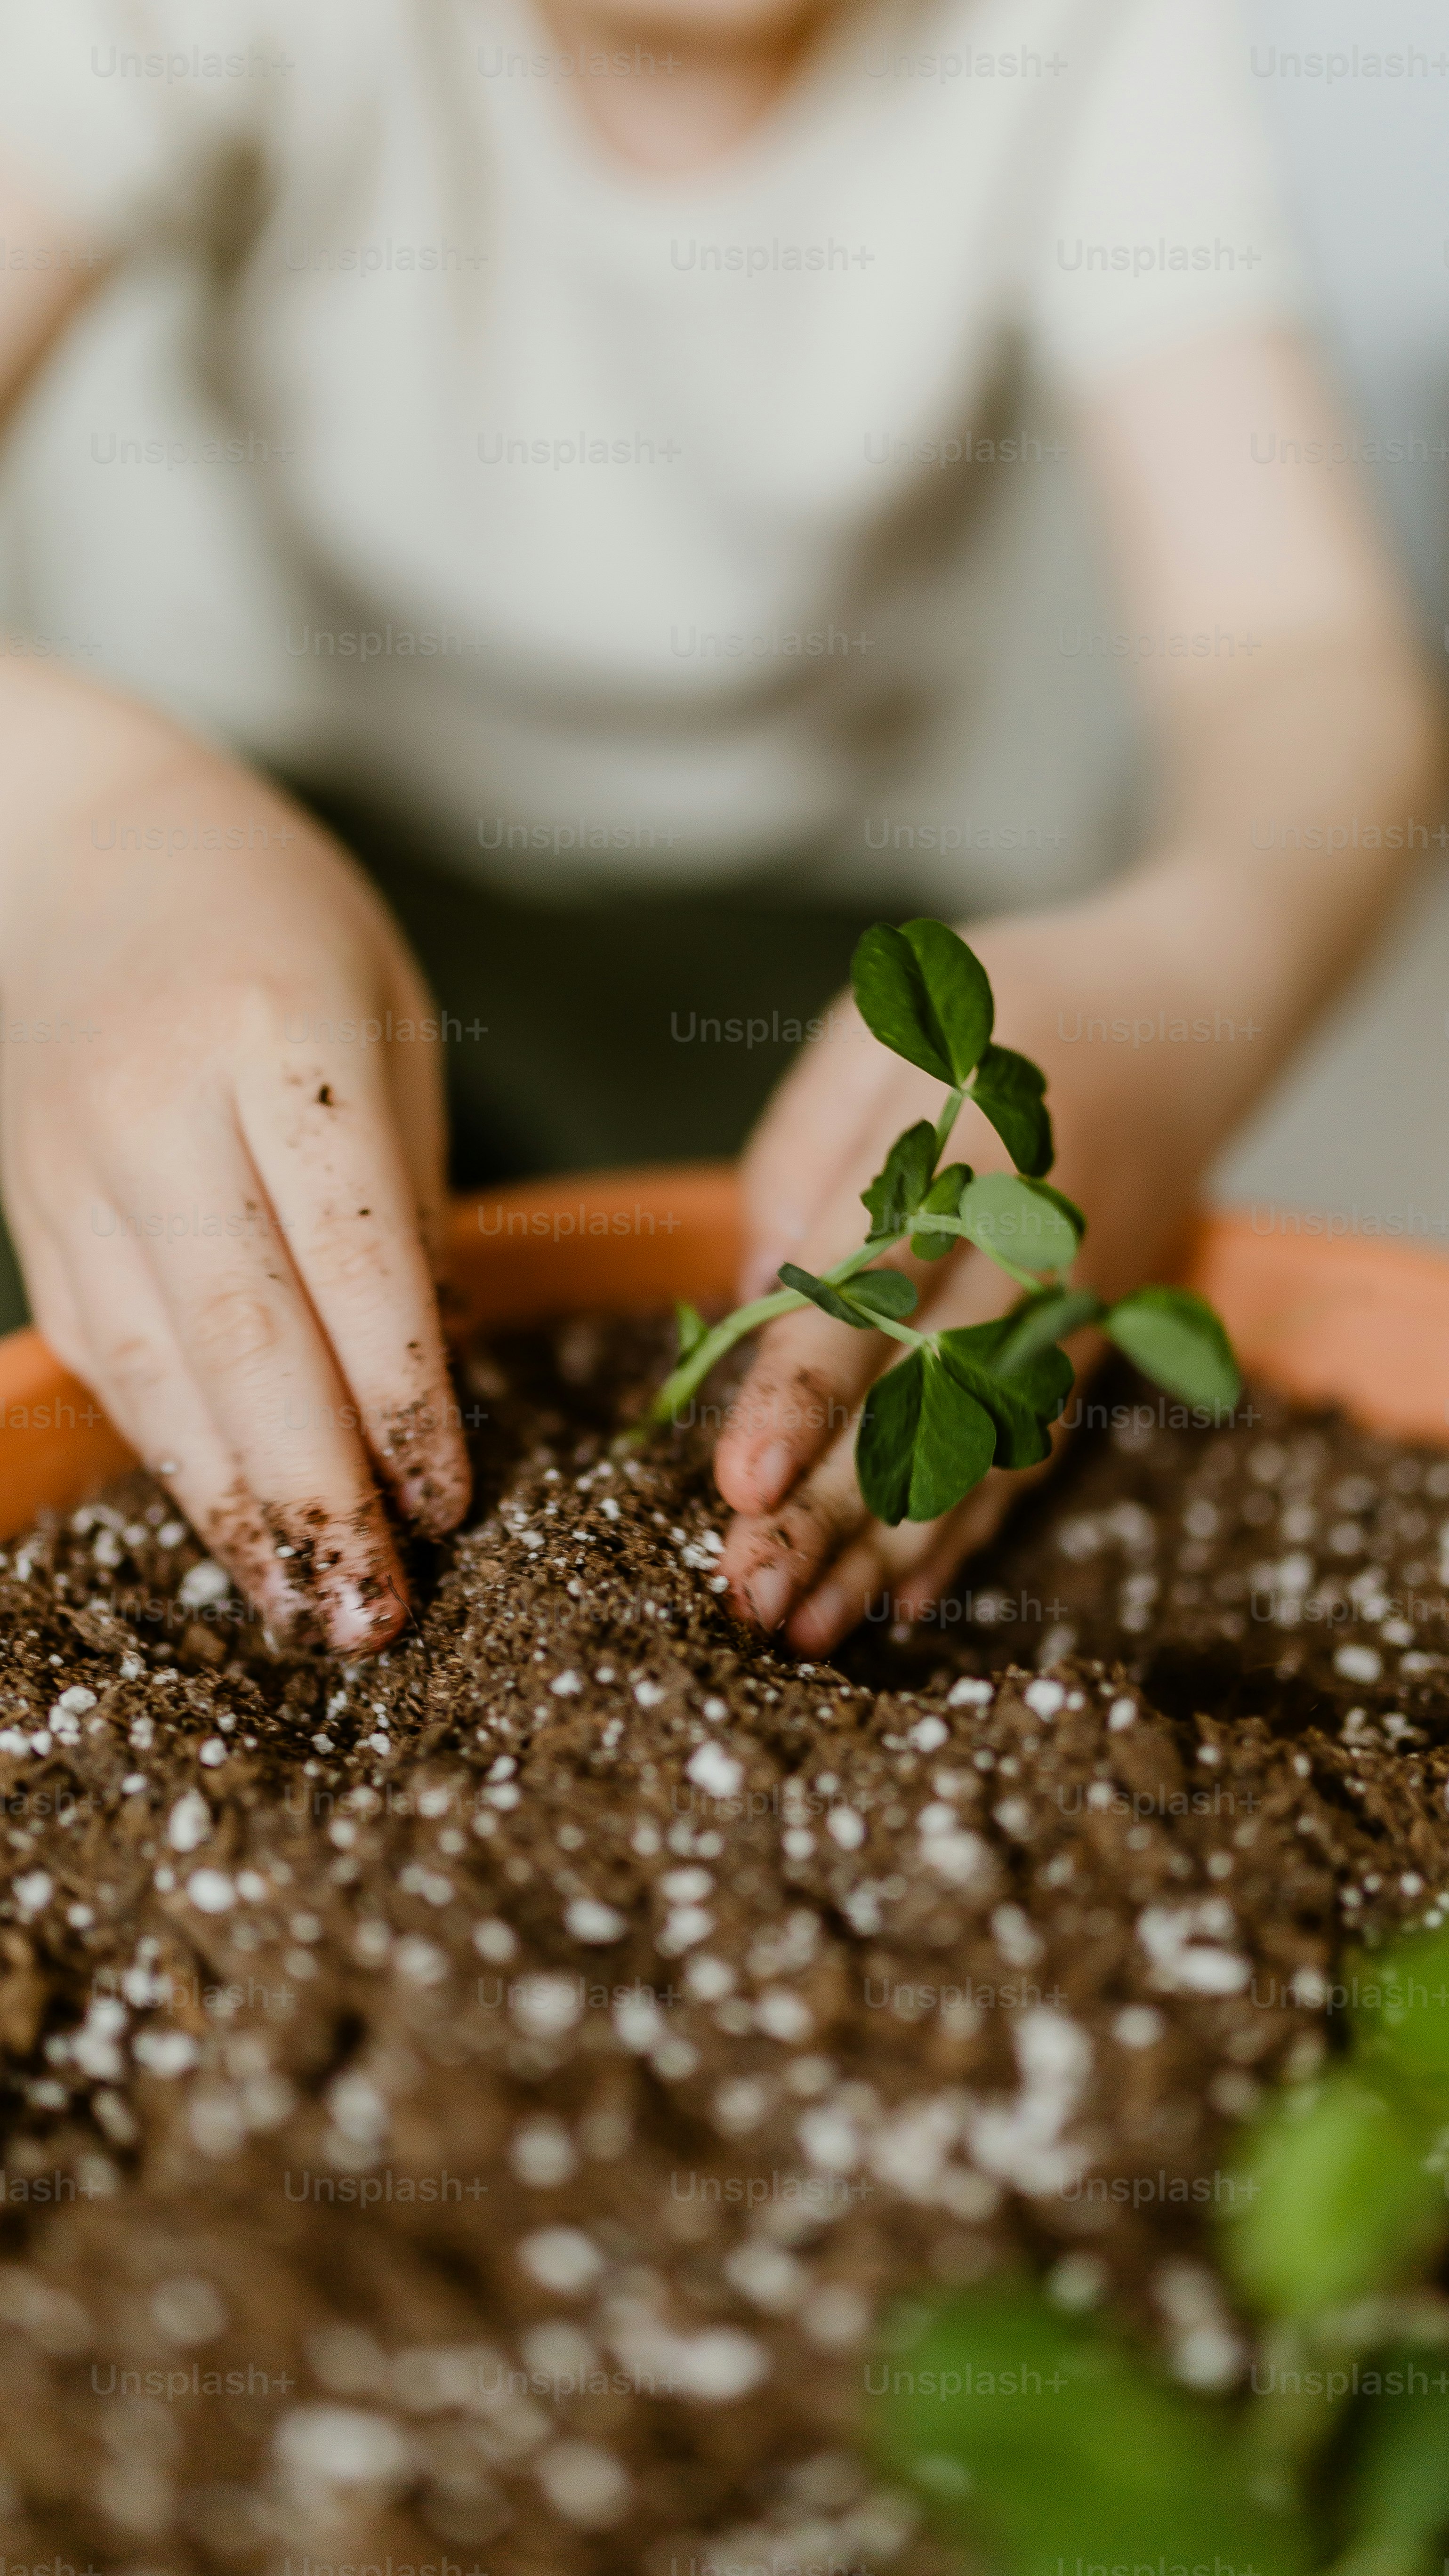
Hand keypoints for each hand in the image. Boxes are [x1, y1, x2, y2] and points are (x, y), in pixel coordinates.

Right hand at [0, 717, 468, 1654]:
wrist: (74, 844)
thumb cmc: (275, 919)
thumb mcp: (385, 1011)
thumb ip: (405, 1183)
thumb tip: (429, 1362)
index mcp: (276, 1030)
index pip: (352, 1249)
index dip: (403, 1395)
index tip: (452, 1501)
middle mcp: (157, 1103)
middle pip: (245, 1332)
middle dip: (319, 1489)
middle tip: (381, 1615)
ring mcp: (75, 1161)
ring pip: (161, 1366)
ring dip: (237, 1504)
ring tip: (308, 1608)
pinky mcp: (35, 1207)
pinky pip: (108, 1351)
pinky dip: (172, 1450)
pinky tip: (230, 1526)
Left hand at [712, 910, 1210, 1654]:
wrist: (1190, 1008)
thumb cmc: (1005, 1003)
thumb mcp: (885, 1024)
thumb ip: (807, 1149)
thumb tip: (748, 1297)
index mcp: (968, 1150)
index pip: (872, 1289)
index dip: (805, 1392)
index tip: (742, 1481)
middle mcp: (1029, 1243)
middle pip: (923, 1396)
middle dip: (833, 1507)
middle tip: (748, 1595)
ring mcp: (1072, 1302)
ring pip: (978, 1446)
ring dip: (890, 1545)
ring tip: (807, 1627)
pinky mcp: (1091, 1337)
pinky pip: (1031, 1446)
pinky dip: (970, 1528)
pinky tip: (901, 1598)